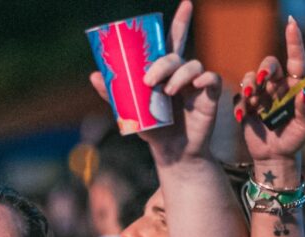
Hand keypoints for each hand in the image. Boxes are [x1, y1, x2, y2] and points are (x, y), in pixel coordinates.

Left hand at [90, 1, 220, 163]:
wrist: (170, 153)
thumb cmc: (152, 129)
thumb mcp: (129, 111)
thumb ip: (113, 93)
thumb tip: (93, 75)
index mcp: (164, 71)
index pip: (172, 42)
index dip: (180, 22)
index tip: (185, 3)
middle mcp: (181, 73)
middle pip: (175, 54)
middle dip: (162, 64)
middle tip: (148, 82)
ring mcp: (196, 84)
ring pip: (192, 65)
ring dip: (178, 75)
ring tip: (165, 92)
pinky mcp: (209, 96)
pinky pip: (211, 78)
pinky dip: (203, 79)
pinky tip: (195, 86)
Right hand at [235, 16, 304, 164]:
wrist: (273, 156)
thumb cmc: (294, 140)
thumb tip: (302, 92)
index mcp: (295, 85)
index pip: (295, 59)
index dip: (293, 41)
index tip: (291, 24)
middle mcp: (277, 86)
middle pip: (269, 65)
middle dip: (264, 69)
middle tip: (261, 81)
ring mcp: (260, 95)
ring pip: (250, 78)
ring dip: (249, 86)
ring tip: (251, 101)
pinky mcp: (246, 106)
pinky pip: (239, 97)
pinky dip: (240, 105)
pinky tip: (244, 116)